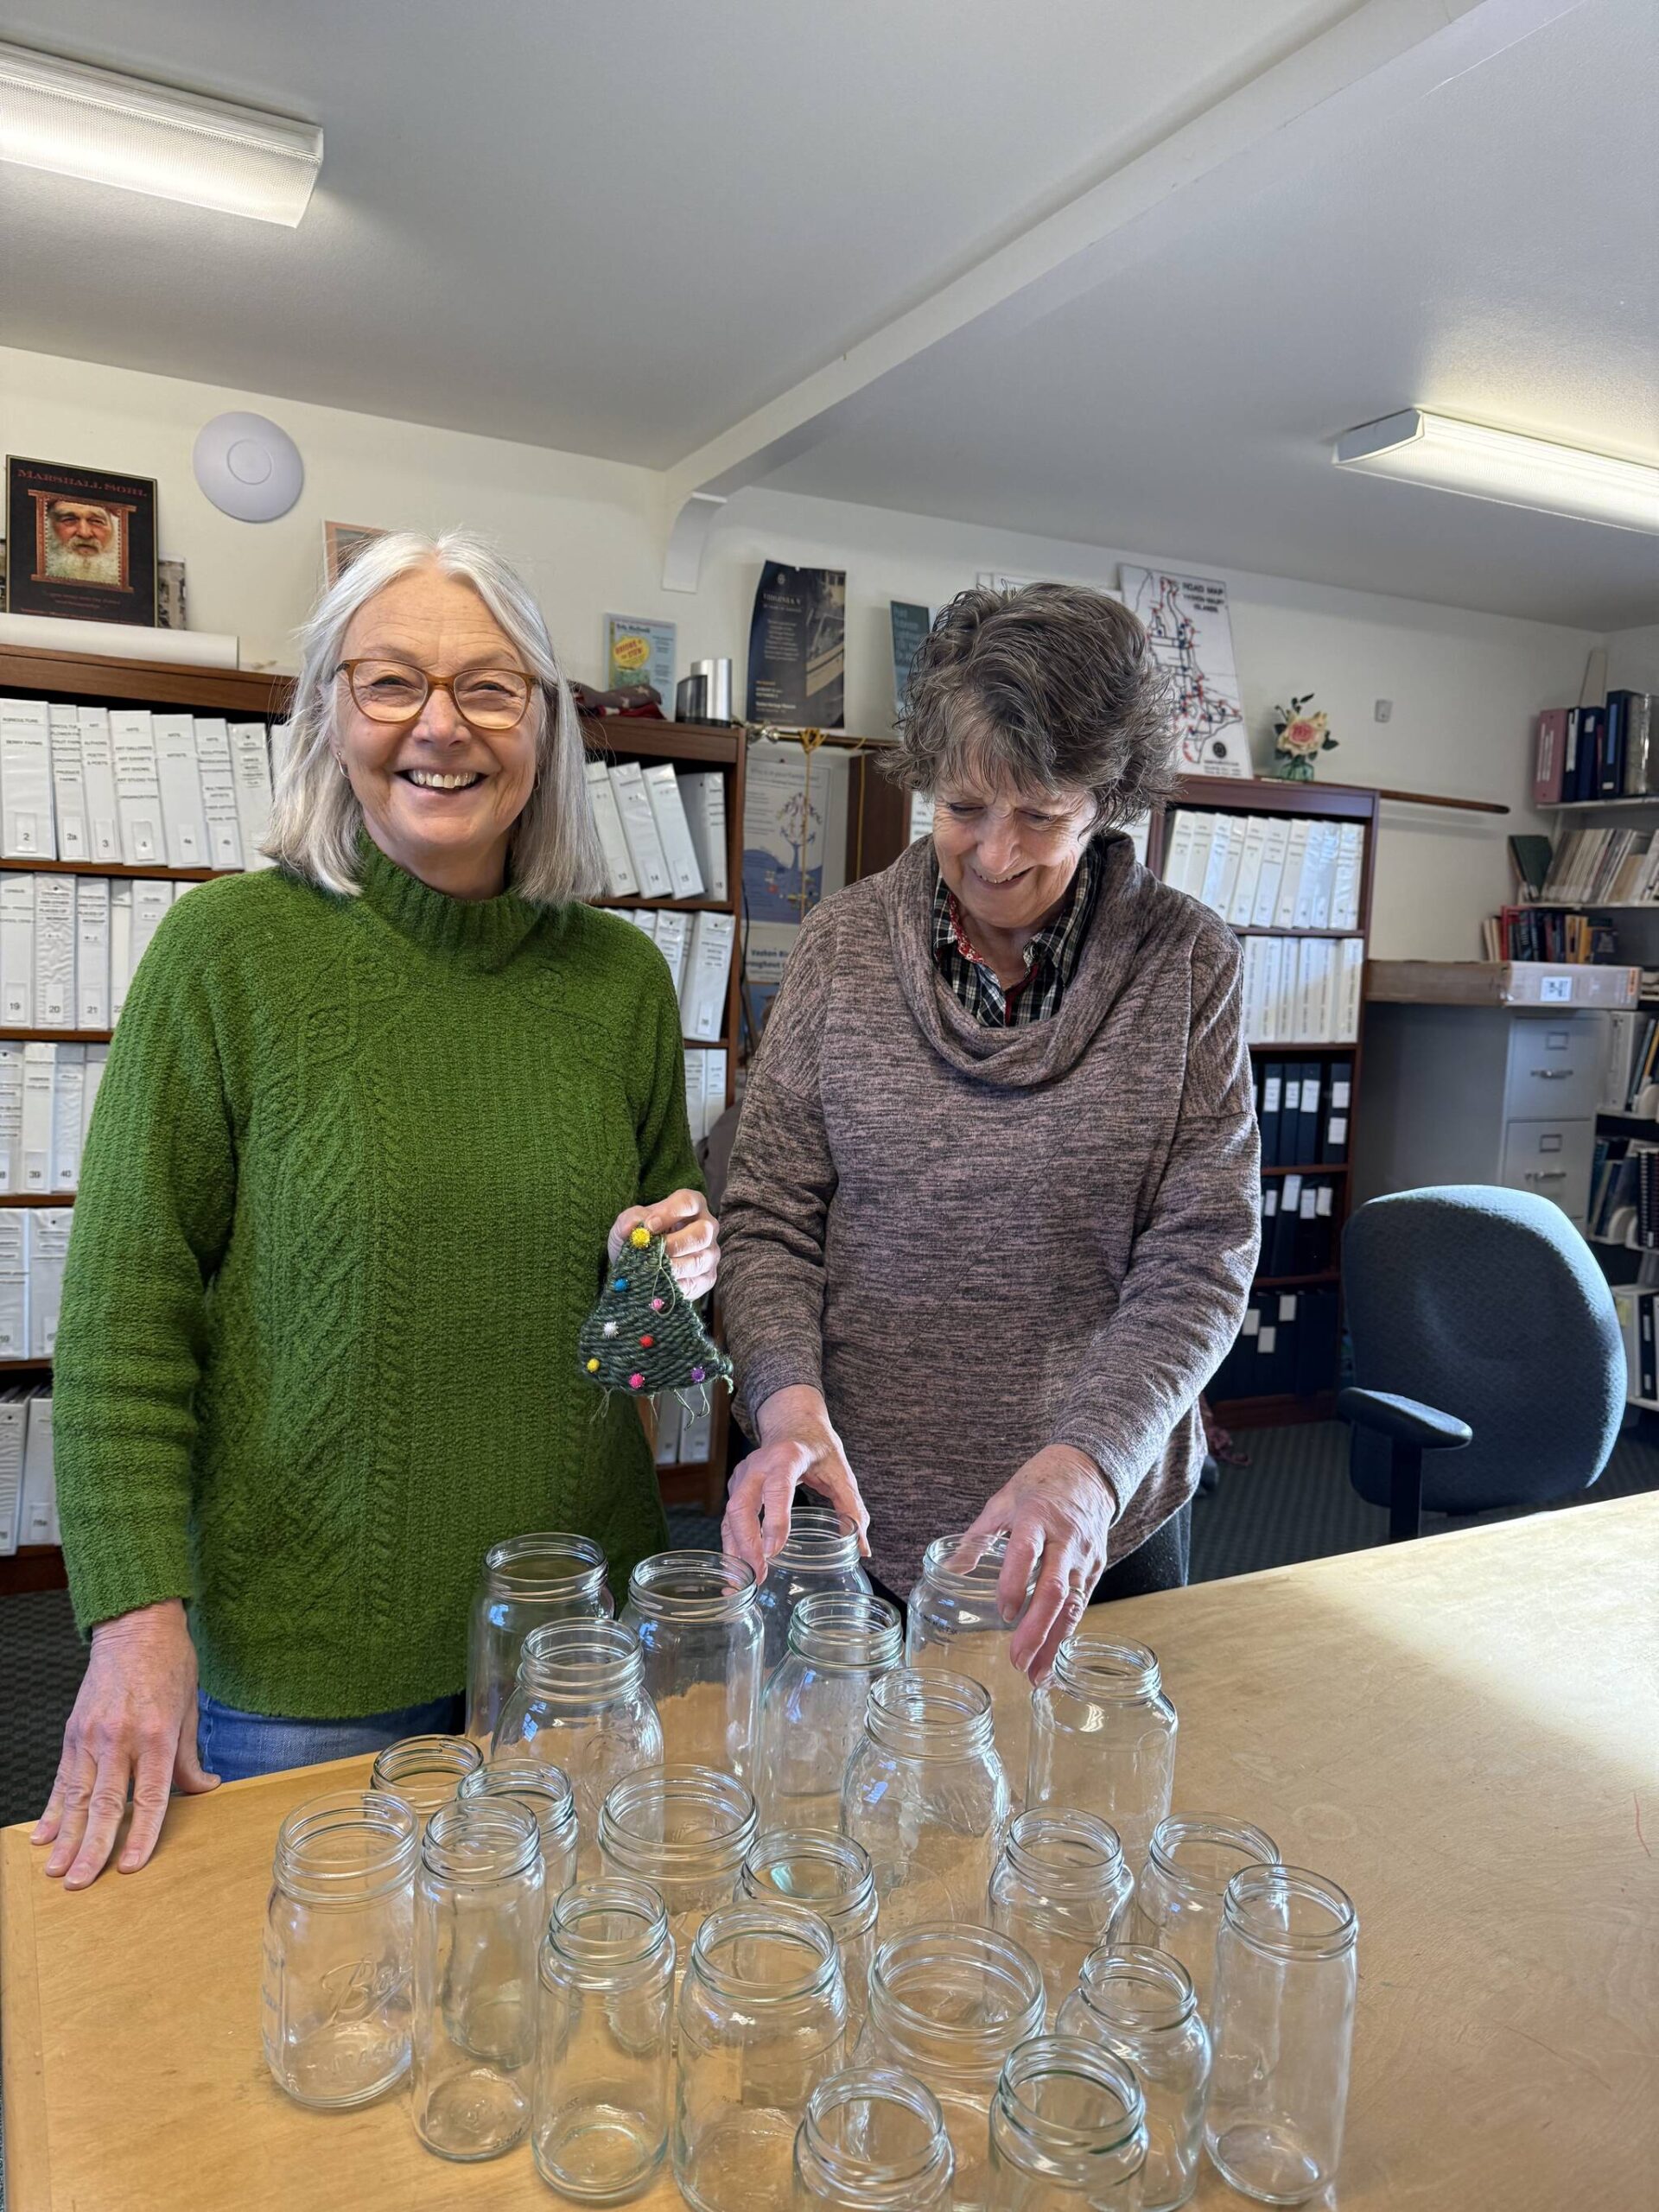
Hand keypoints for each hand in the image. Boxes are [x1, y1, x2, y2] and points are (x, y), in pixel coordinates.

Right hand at [33, 1598, 218, 1887]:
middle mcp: (121, 1737)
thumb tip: (205, 1788)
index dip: (141, 1834)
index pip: (151, 1796)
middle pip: (107, 1804)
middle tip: (80, 1884)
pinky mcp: (73, 1731)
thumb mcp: (189, 1709)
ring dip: (66, 1838)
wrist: (136, 1625)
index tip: (131, 1866)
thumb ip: (189, 1756)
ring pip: (78, 1797)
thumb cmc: (170, 1663)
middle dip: (93, 1849)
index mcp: (157, 1734)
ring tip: (56, 1870)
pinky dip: (52, 1809)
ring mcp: (92, 1734)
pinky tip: (43, 1835)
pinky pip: (62, 1778)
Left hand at [609, 1189, 718, 1300]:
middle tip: (653, 1251)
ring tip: (652, 1269)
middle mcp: (707, 1227)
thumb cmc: (640, 1236)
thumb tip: (631, 1227)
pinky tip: (658, 1283)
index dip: (670, 1213)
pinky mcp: (707, 1277)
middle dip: (676, 1243)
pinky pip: (695, 1283)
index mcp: (693, 1205)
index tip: (649, 1226)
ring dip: (673, 1267)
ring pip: (699, 1260)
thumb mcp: (629, 1223)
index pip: (689, 1202)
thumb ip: (628, 1220)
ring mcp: (710, 1253)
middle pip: (703, 1232)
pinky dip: (674, 1285)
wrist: (640, 1263)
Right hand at [722, 1384, 870, 1583]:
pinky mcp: (737, 1488)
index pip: (777, 1487)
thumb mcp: (840, 1471)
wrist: (792, 1422)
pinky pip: (728, 1518)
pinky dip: (731, 1544)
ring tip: (748, 1581)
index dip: (775, 1518)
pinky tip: (737, 1568)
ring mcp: (743, 1476)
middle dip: (748, 1543)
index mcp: (787, 1457)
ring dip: (737, 1549)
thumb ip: (852, 1508)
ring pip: (730, 1515)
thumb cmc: (817, 1446)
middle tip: (761, 1574)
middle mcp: (758, 1465)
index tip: (775, 1550)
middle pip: (742, 1505)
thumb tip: (863, 1548)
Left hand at [951, 1445, 1115, 1684]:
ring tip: (1035, 1675)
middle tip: (1017, 1660)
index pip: (1026, 1552)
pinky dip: (1067, 1632)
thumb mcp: (1002, 1502)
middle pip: (1054, 1589)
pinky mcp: (1095, 1568)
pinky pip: (1082, 1604)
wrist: (1087, 1471)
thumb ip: (976, 1538)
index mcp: (1036, 1517)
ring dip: (1053, 1642)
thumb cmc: (1038, 1486)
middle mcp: (1065, 1540)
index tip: (1004, 1612)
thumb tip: (948, 1570)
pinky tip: (1053, 1656)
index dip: (1015, 1582)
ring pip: (1072, 1605)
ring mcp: (1084, 1556)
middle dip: (1036, 1629)